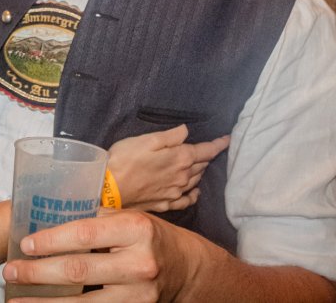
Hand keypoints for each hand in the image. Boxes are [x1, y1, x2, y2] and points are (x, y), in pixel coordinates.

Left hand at [3, 210, 217, 301]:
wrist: (188, 270)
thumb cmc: (151, 237)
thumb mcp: (131, 218)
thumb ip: (98, 219)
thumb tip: (52, 214)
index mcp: (137, 229)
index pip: (85, 234)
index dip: (51, 240)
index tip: (24, 244)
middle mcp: (139, 263)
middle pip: (78, 270)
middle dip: (37, 272)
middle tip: (10, 272)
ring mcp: (139, 295)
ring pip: (82, 302)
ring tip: (16, 299)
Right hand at [106, 125, 227, 211]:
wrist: (107, 190)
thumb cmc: (124, 159)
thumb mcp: (146, 139)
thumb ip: (170, 136)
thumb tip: (187, 131)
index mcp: (180, 158)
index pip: (207, 150)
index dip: (218, 144)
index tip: (228, 139)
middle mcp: (183, 177)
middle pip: (202, 165)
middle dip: (208, 156)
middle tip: (210, 149)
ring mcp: (175, 193)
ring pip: (196, 180)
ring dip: (201, 171)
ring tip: (201, 164)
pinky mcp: (166, 204)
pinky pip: (187, 200)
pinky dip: (194, 194)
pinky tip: (195, 191)